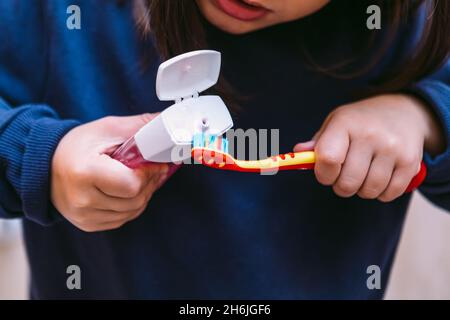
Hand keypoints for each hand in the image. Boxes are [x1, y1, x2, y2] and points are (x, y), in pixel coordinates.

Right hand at [51, 114, 168, 231]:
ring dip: (144, 195)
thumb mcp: (108, 128)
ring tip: (142, 178)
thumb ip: (140, 127)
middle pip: (135, 200)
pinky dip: (132, 206)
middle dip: (150, 183)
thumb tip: (170, 122)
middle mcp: (82, 199)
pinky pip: (122, 219)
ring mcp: (84, 216)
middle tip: (154, 169)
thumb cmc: (79, 144)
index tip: (156, 164)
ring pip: (132, 211)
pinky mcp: (88, 224)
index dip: (149, 174)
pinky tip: (128, 191)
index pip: (131, 185)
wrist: (47, 164)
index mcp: (84, 173)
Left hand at [295, 94, 444, 201]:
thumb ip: (317, 143)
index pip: (327, 159)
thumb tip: (297, 154)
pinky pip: (389, 194)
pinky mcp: (410, 162)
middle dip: (341, 186)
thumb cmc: (360, 122)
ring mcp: (392, 148)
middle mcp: (370, 135)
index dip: (323, 174)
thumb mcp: (336, 123)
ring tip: (363, 174)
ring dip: (361, 190)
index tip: (326, 173)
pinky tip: (379, 177)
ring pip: (368, 191)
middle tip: (345, 175)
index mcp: (345, 123)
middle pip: (347, 182)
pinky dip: (380, 193)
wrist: (403, 111)